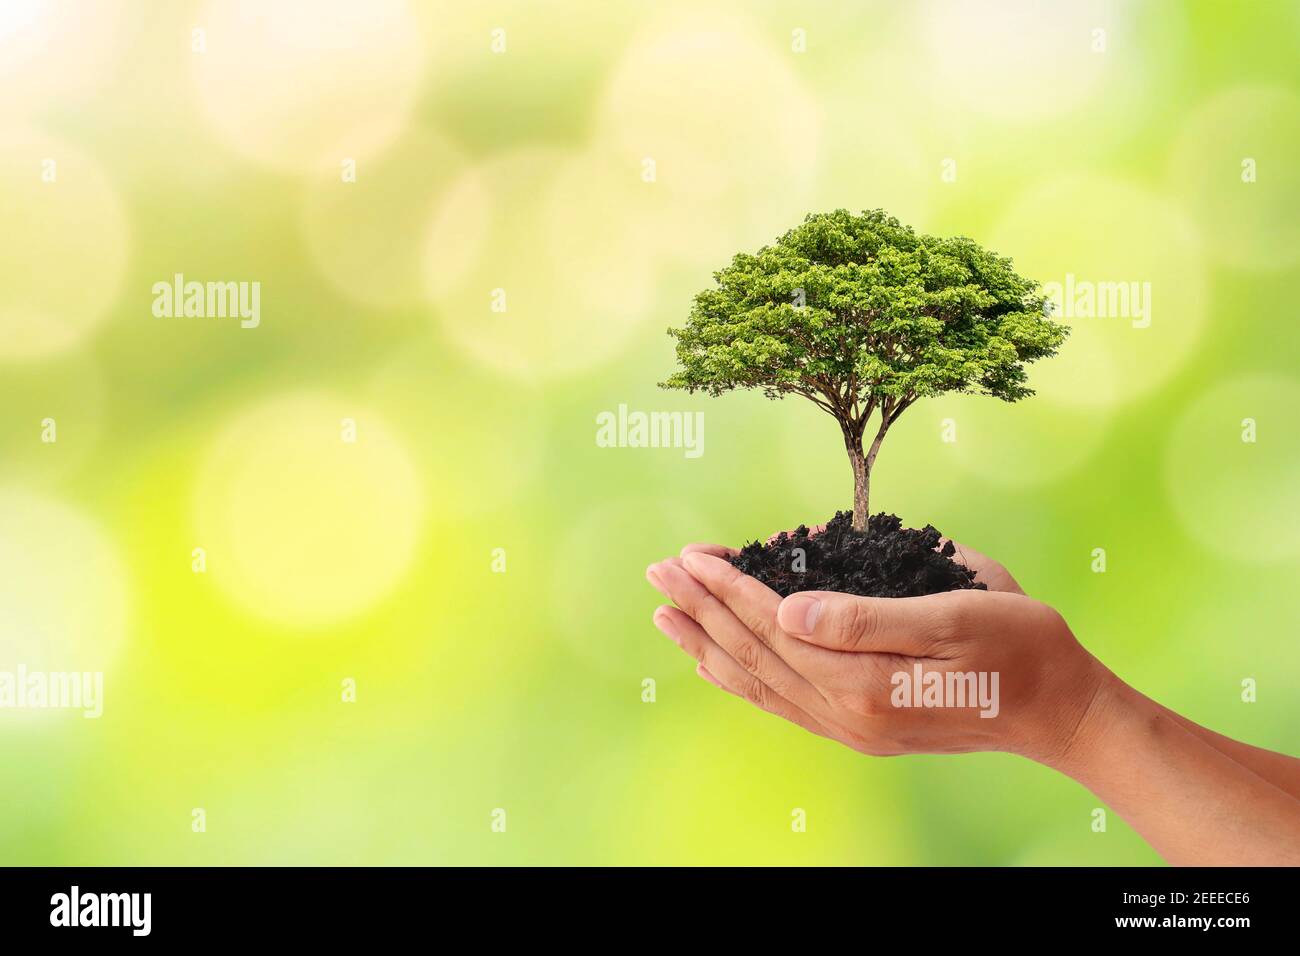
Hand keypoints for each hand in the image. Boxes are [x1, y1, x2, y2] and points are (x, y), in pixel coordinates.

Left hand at [646, 550, 1108, 762]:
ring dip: (707, 644)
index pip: (773, 626)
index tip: (690, 554)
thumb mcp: (953, 616)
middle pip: (753, 654)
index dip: (728, 586)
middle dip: (701, 608)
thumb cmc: (1019, 648)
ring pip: (758, 683)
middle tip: (657, 571)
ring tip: (665, 614)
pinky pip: (781, 703)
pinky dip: (741, 678)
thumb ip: (865, 618)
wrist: (1059, 711)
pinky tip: (717, 662)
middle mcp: (846, 713)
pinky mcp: (859, 728)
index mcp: (864, 682)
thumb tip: (786, 610)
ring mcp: (849, 727)